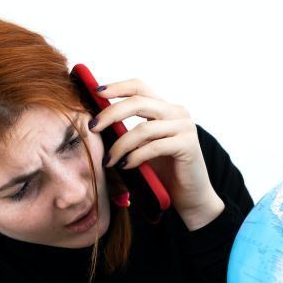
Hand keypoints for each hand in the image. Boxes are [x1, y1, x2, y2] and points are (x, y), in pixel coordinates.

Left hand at [90, 79, 223, 229]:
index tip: (95, 92)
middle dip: (111, 113)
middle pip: (138, 102)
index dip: (117, 87)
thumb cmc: (163, 172)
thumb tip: (96, 122)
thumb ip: (127, 132)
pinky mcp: (188, 145)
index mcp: (165, 108)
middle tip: (92, 128)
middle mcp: (177, 112)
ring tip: (108, 161)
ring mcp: (184, 127)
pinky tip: (125, 166)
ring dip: (120, 145)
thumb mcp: (142, 147)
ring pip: (143, 128)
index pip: (139, 87)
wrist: (190, 195)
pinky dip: (135, 156)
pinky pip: (154, 146)